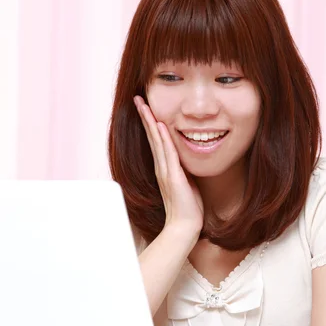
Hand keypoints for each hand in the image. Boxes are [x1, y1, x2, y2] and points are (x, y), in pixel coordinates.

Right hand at [134, 96, 203, 234]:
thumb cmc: (188, 208)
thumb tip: (186, 161)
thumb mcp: (186, 183)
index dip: (150, 123)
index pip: (155, 140)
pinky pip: (168, 153)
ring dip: (150, 122)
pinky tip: (160, 125)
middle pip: (151, 137)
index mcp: (164, 168)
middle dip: (145, 116)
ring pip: (156, 141)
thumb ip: (183, 170)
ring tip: (144, 105)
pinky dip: (163, 139)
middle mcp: (161, 167)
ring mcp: (165, 171)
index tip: (146, 107)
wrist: (185, 227)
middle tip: (138, 99)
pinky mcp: (173, 177)